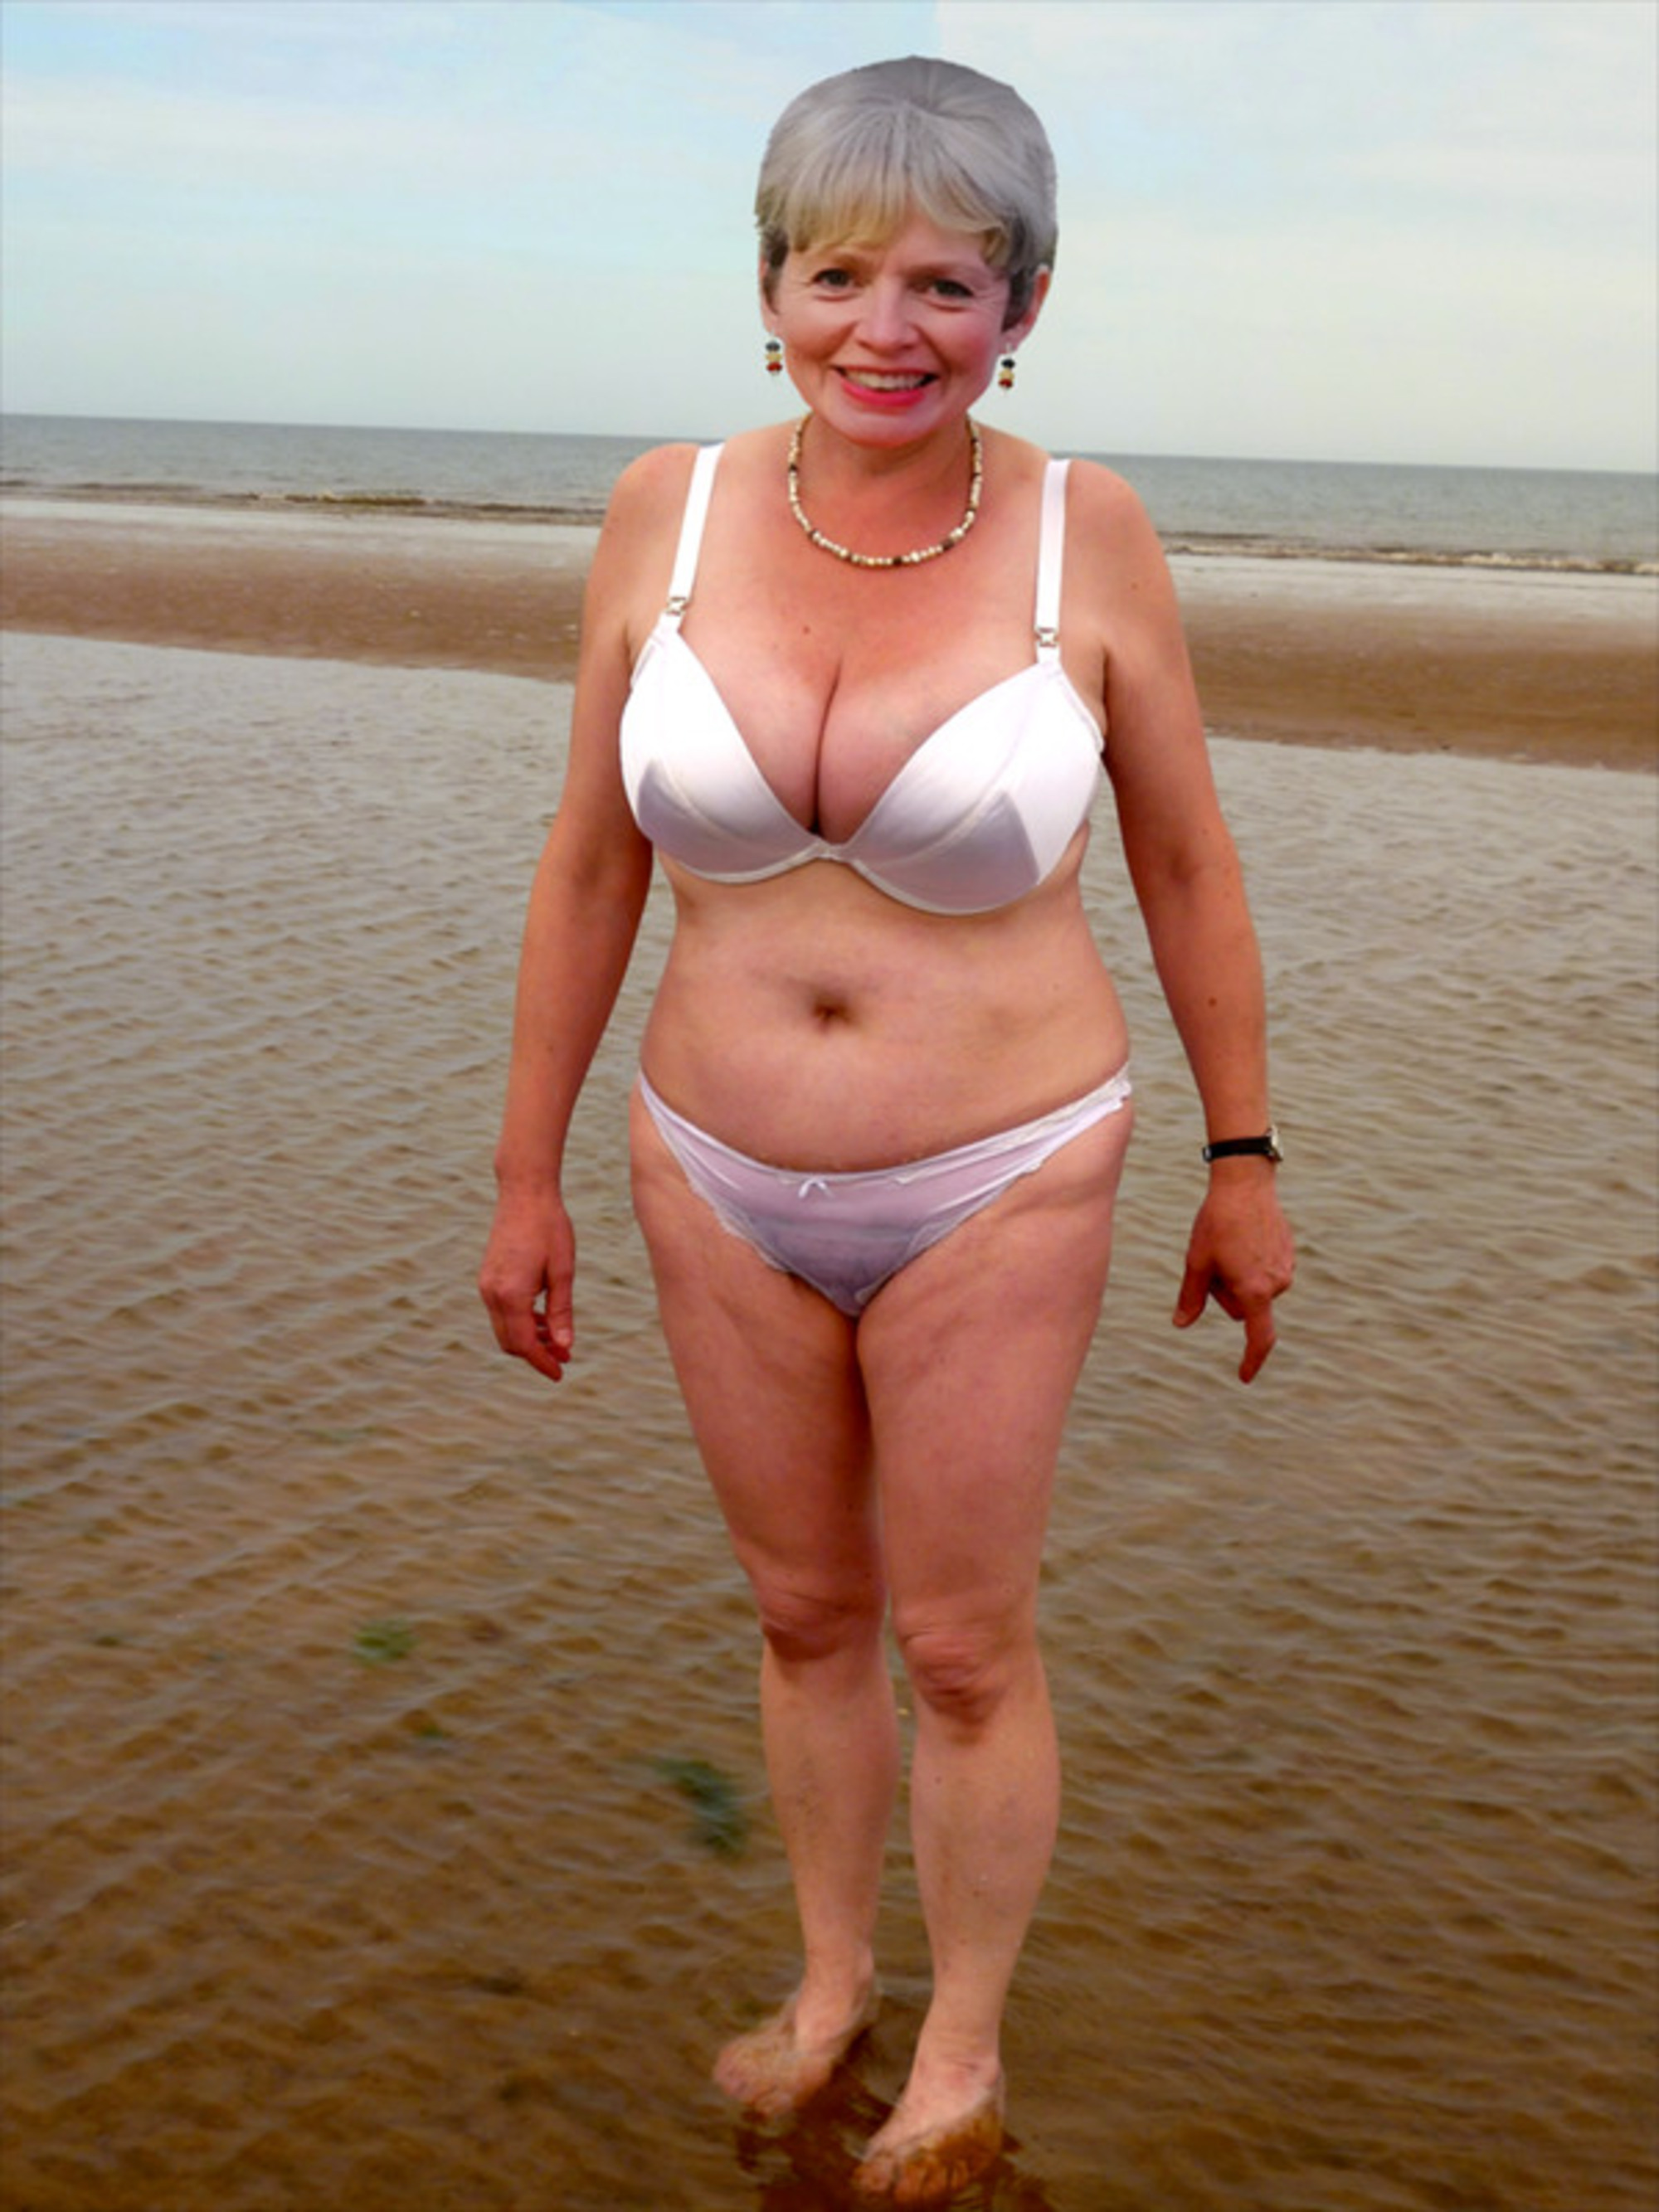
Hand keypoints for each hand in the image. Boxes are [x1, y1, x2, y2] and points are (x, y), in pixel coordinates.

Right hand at [479, 1188, 576, 1382]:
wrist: (525, 1194)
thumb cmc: (550, 1229)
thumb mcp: (563, 1272)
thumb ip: (561, 1312)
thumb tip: (564, 1346)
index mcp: (511, 1294)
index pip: (524, 1344)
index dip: (542, 1362)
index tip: (560, 1374)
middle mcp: (492, 1293)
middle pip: (510, 1342)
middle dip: (535, 1354)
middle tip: (564, 1357)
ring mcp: (486, 1285)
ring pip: (505, 1328)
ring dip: (528, 1338)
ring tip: (558, 1340)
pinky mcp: (488, 1277)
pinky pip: (501, 1311)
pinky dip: (520, 1322)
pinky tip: (543, 1318)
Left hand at [1173, 1170, 1294, 1383]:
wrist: (1245, 1184)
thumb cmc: (1216, 1222)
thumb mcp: (1197, 1261)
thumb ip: (1191, 1297)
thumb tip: (1180, 1324)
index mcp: (1254, 1291)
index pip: (1258, 1337)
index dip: (1251, 1360)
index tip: (1244, 1377)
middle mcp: (1276, 1284)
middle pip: (1243, 1308)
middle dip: (1225, 1293)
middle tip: (1213, 1261)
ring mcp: (1286, 1269)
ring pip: (1254, 1289)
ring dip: (1238, 1277)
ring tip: (1229, 1245)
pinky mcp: (1289, 1254)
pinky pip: (1264, 1272)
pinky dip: (1250, 1264)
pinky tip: (1242, 1238)